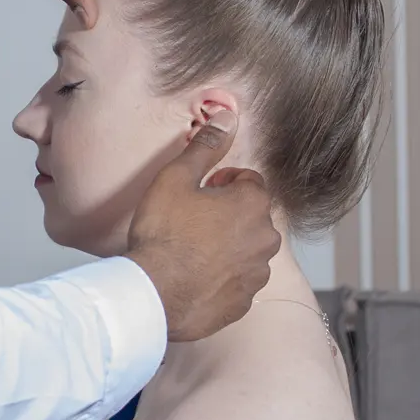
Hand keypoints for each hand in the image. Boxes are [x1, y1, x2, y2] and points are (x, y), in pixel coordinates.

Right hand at [125, 111, 280, 341]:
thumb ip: (206, 146)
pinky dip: (223, 277)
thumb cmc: (164, 235)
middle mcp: (265, 238)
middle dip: (228, 215)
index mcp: (253, 204)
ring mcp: (257, 273)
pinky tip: (195, 276)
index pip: (250, 181)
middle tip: (192, 222)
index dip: (222, 184)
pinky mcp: (244, 302)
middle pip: (251, 216)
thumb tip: (227, 117)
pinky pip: (238, 282)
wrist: (154, 294)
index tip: (201, 193)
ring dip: (228, 247)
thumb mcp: (177, 178)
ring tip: (192, 251)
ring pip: (247, 250)